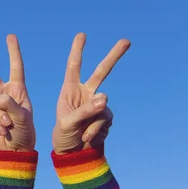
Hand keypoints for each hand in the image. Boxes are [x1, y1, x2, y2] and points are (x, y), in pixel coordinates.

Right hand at [0, 35, 35, 150]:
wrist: (14, 150)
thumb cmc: (25, 133)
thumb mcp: (23, 117)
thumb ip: (8, 103)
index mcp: (17, 89)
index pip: (15, 67)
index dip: (13, 52)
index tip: (10, 36)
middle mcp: (3, 93)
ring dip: (0, 114)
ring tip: (9, 126)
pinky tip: (1, 130)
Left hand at [52, 33, 129, 152]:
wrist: (73, 154)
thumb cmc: (63, 136)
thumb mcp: (67, 124)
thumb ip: (84, 111)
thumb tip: (105, 99)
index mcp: (69, 90)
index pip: (74, 67)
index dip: (78, 51)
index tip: (82, 35)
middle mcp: (85, 93)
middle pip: (102, 72)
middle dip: (114, 56)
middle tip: (126, 41)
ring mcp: (98, 104)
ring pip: (103, 106)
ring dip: (92, 123)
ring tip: (81, 134)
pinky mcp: (106, 116)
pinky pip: (106, 120)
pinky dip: (97, 131)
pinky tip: (89, 137)